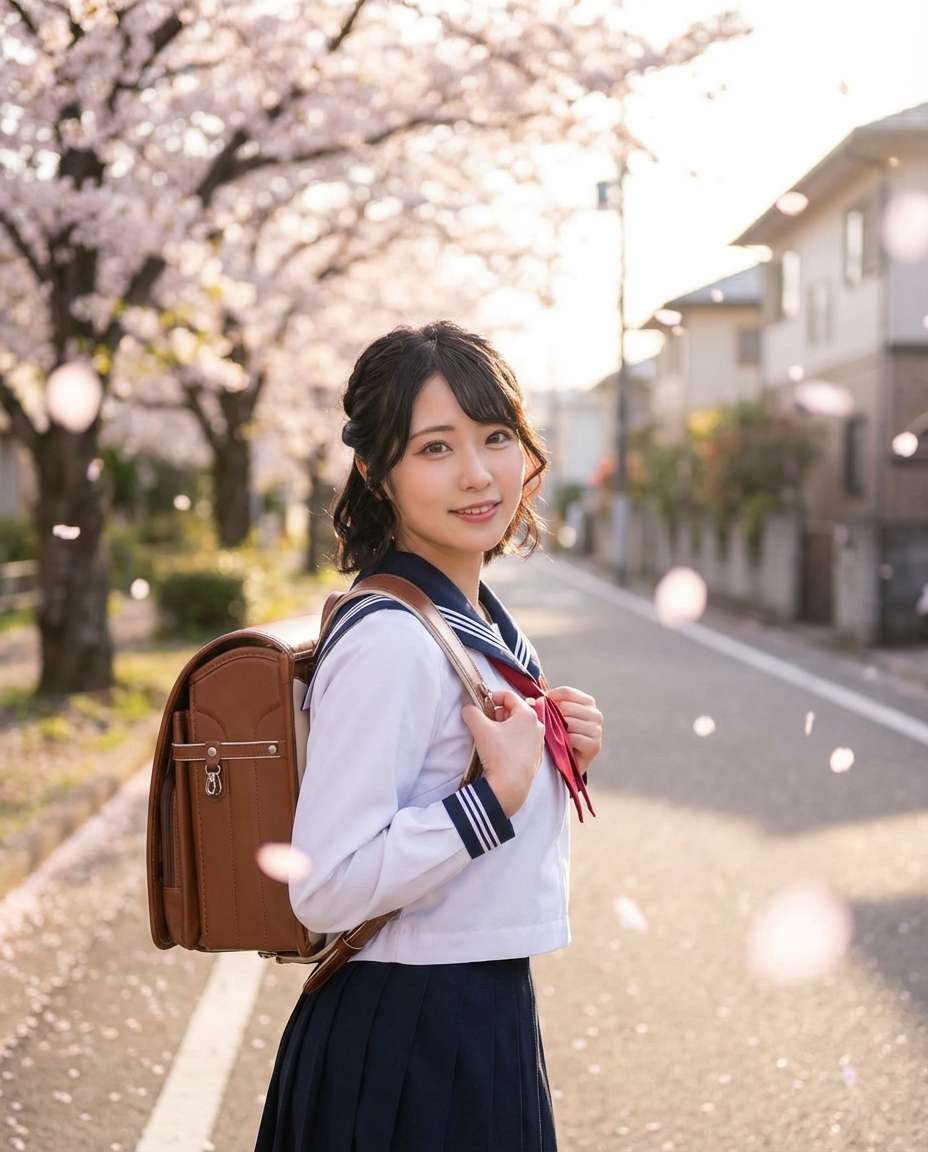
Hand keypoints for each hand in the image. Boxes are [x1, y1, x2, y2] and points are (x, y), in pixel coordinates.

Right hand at [461, 689, 545, 818]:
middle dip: (497, 714)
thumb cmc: (499, 754)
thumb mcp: (480, 728)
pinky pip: (522, 741)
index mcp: (527, 714)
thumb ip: (471, 712)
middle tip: (485, 723)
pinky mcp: (536, 756)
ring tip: (491, 738)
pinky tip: (500, 751)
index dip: (492, 697)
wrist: (510, 787)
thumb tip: (468, 709)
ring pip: (518, 726)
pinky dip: (511, 740)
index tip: (481, 705)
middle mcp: (537, 725)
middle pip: (514, 711)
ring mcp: (538, 742)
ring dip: (504, 728)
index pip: (508, 696)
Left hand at [544, 686, 602, 778]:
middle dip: (550, 715)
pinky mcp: (594, 746)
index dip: (549, 698)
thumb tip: (535, 690)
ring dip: (556, 730)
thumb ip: (549, 702)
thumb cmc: (559, 736)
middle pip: (566, 707)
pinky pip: (573, 738)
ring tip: (552, 736)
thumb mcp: (556, 716)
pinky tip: (560, 746)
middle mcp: (596, 715)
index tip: (538, 706)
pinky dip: (563, 742)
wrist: (568, 765)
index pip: (566, 692)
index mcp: (588, 703)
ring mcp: (597, 730)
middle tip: (542, 725)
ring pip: (569, 722)